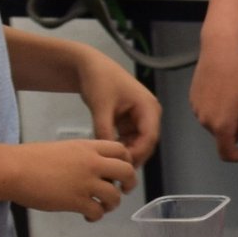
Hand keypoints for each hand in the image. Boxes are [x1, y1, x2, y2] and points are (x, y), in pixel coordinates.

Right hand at [11, 139, 136, 218]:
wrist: (13, 169)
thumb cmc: (31, 158)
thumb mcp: (64, 148)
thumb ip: (83, 156)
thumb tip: (93, 168)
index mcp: (88, 148)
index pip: (121, 150)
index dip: (127, 161)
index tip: (121, 170)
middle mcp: (92, 164)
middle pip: (127, 172)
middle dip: (129, 183)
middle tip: (123, 190)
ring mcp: (85, 183)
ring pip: (115, 196)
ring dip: (112, 204)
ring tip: (102, 206)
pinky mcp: (76, 201)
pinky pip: (98, 212)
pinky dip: (96, 216)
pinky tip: (88, 216)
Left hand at [76, 47, 160, 165]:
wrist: (87, 65)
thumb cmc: (99, 81)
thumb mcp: (101, 106)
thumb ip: (105, 130)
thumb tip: (107, 152)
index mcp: (149, 107)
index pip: (150, 137)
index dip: (138, 153)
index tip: (121, 164)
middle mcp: (149, 113)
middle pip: (147, 142)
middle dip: (133, 155)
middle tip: (117, 171)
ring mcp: (140, 117)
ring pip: (138, 142)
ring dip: (127, 152)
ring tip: (111, 164)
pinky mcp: (130, 120)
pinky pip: (129, 138)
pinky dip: (121, 145)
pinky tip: (109, 153)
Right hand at [189, 38, 237, 162]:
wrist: (220, 48)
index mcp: (221, 124)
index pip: (227, 154)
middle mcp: (204, 121)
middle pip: (224, 137)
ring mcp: (196, 109)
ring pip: (216, 124)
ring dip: (229, 118)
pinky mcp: (192, 99)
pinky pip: (208, 112)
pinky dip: (219, 108)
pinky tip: (226, 90)